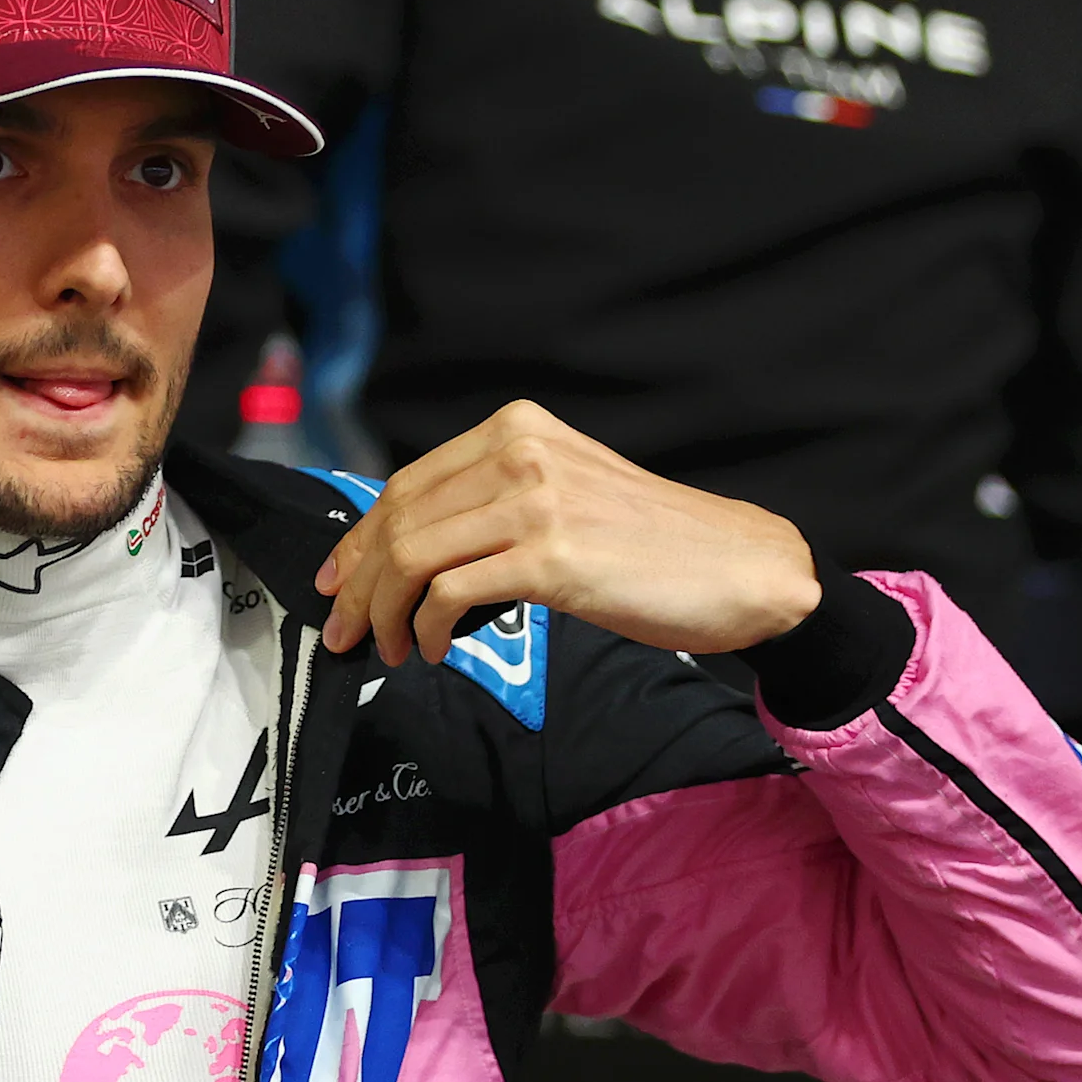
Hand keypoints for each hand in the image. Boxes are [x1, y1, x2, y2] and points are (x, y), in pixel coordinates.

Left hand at [315, 401, 819, 665]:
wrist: (742, 567)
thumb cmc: (651, 544)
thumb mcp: (564, 493)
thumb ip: (495, 501)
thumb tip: (413, 550)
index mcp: (516, 430)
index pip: (407, 484)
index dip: (361, 538)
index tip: (339, 581)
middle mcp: (520, 452)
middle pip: (400, 519)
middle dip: (359, 583)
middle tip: (346, 631)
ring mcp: (536, 501)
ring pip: (415, 556)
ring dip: (387, 613)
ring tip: (390, 649)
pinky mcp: (553, 556)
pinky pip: (453, 593)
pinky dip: (430, 629)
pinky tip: (438, 651)